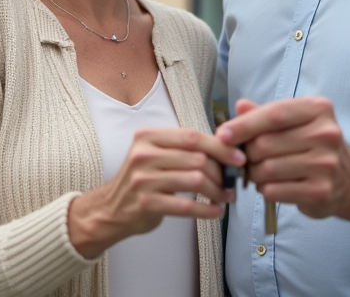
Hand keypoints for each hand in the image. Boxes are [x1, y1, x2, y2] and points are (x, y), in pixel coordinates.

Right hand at [67, 126, 244, 258]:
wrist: (111, 209)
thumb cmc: (142, 180)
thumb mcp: (154, 154)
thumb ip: (182, 148)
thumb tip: (224, 147)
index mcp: (148, 136)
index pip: (192, 136)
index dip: (220, 146)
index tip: (238, 157)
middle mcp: (143, 154)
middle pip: (197, 158)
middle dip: (221, 172)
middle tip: (231, 183)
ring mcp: (143, 179)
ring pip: (195, 180)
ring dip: (217, 192)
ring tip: (225, 197)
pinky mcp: (147, 203)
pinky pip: (186, 206)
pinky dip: (206, 210)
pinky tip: (215, 212)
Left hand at [217, 98, 349, 243]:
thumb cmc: (313, 146)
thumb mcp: (295, 123)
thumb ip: (266, 114)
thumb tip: (239, 105)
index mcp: (318, 109)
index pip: (274, 114)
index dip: (243, 125)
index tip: (221, 135)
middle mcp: (326, 134)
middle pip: (265, 144)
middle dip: (247, 153)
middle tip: (244, 158)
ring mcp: (326, 164)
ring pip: (267, 169)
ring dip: (253, 173)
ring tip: (257, 173)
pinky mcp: (321, 191)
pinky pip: (275, 190)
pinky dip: (265, 189)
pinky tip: (270, 186)